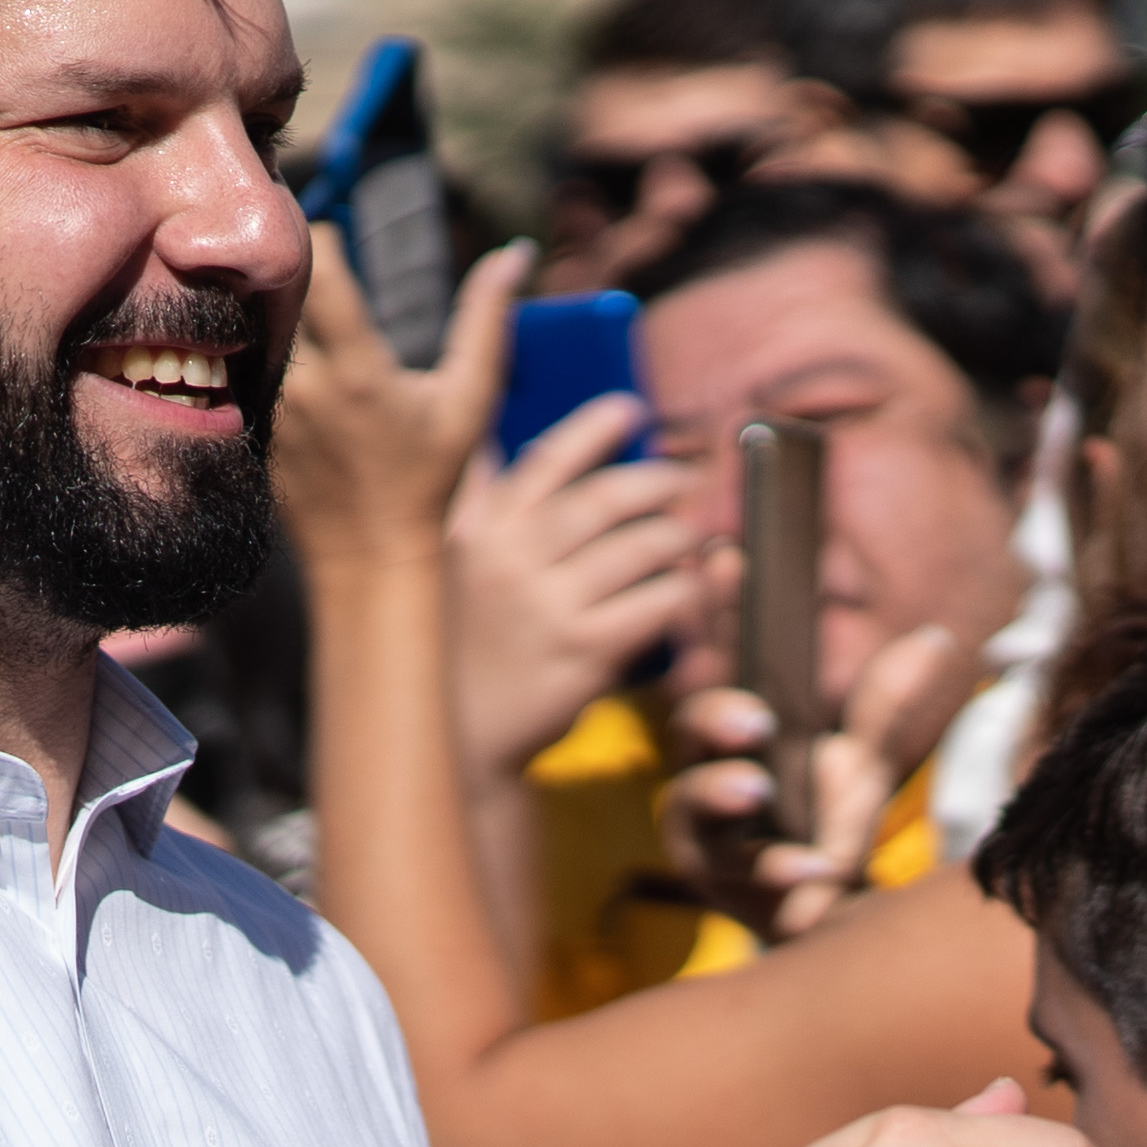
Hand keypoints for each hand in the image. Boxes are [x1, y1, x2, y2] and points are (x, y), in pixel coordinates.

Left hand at [276, 238, 527, 581]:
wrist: (368, 553)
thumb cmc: (429, 475)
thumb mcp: (470, 399)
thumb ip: (488, 321)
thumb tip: (516, 253)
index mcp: (360, 373)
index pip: (319, 273)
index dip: (321, 239)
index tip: (332, 236)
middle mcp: (306, 388)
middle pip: (272, 293)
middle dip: (284, 268)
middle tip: (294, 249)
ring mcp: (268, 410)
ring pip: (247, 328)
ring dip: (263, 306)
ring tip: (276, 296)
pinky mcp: (246, 427)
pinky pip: (237, 367)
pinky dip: (249, 349)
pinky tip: (263, 349)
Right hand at [442, 392, 695, 773]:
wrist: (461, 736)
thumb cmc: (462, 644)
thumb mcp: (455, 565)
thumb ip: (478, 502)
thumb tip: (491, 444)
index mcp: (483, 531)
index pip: (546, 461)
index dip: (594, 428)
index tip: (634, 410)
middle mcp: (513, 562)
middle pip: (605, 499)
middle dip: (658, 480)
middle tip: (687, 479)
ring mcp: (549, 608)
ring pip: (639, 548)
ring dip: (678, 535)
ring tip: (691, 535)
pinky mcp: (585, 655)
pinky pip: (656, 605)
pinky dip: (683, 589)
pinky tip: (689, 587)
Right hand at [660, 623, 986, 942]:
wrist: (830, 915)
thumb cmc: (826, 823)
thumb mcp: (863, 758)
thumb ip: (884, 703)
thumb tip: (936, 638)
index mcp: (737, 728)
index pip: (726, 659)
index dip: (721, 610)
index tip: (727, 557)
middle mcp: (706, 771)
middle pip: (690, 729)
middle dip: (713, 714)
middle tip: (752, 714)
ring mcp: (706, 832)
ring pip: (695, 807)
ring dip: (722, 794)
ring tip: (756, 788)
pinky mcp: (721, 888)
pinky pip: (743, 877)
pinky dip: (779, 870)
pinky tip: (814, 867)